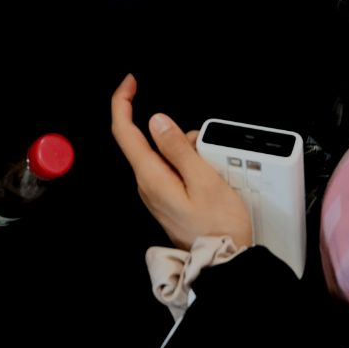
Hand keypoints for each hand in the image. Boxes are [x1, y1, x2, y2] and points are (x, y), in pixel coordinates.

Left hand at [110, 75, 251, 250]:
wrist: (224, 264)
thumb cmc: (218, 228)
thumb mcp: (204, 180)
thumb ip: (178, 148)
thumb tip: (157, 122)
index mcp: (151, 177)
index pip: (124, 132)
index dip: (123, 102)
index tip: (130, 83)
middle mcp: (148, 186)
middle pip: (147, 142)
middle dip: (174, 133)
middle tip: (202, 143)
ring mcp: (156, 194)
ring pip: (163, 156)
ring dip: (185, 150)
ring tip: (211, 166)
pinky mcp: (167, 200)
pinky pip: (172, 171)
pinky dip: (188, 164)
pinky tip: (208, 175)